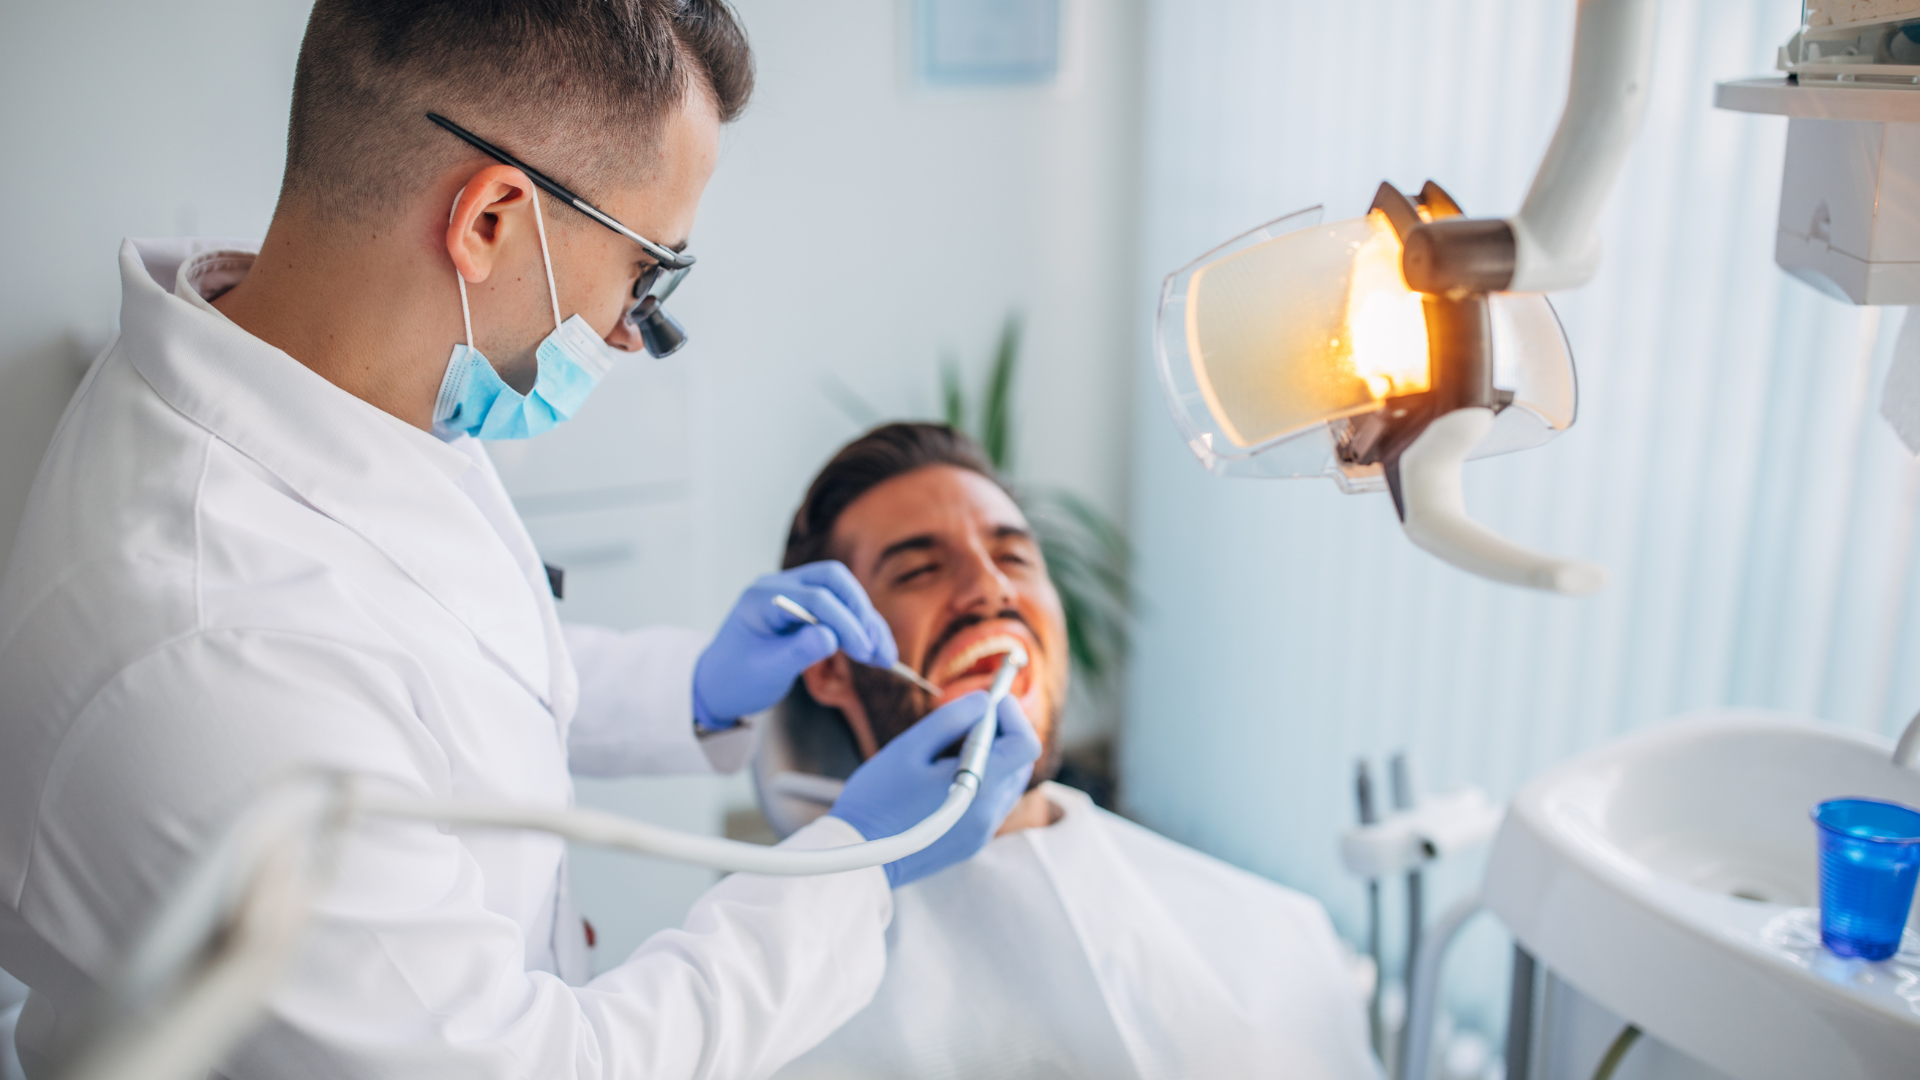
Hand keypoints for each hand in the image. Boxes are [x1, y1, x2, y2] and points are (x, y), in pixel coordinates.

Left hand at [692, 562, 895, 729]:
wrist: (718, 685)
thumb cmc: (736, 680)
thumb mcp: (766, 671)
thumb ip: (797, 652)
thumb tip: (831, 637)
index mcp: (761, 598)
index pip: (815, 598)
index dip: (845, 623)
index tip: (864, 652)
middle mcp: (778, 586)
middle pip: (833, 580)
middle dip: (860, 612)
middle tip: (875, 649)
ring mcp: (792, 593)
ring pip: (842, 592)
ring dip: (865, 621)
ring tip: (884, 657)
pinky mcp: (805, 606)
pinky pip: (839, 607)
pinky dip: (858, 627)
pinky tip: (874, 650)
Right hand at [830, 692, 1040, 887]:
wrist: (859, 854)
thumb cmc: (877, 798)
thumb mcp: (910, 747)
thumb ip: (952, 719)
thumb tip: (983, 702)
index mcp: (981, 788)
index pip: (1026, 745)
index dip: (1013, 716)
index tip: (989, 702)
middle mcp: (990, 814)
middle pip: (1020, 764)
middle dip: (1002, 734)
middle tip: (969, 719)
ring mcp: (983, 832)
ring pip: (1007, 784)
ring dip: (993, 759)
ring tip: (953, 748)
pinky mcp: (972, 843)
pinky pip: (991, 804)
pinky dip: (982, 782)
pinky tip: (947, 777)